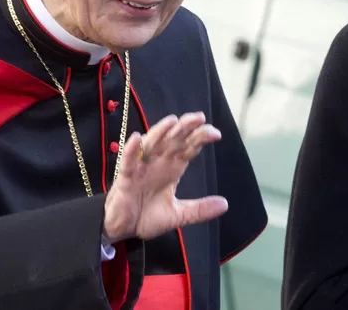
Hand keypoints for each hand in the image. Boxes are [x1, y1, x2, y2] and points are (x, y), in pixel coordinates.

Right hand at [102, 112, 228, 243]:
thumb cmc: (147, 216)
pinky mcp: (125, 178)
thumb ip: (199, 209)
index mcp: (172, 168)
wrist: (122, 230)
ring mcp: (140, 168)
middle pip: (172, 140)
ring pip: (151, 145)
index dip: (200, 138)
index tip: (215, 134)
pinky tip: (137, 139)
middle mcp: (158, 163)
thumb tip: (225, 204)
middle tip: (199, 117)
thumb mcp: (177, 214)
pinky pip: (127, 162)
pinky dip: (131, 150)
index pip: (188, 148)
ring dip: (160, 132)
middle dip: (185, 128)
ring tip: (172, 121)